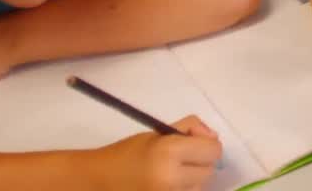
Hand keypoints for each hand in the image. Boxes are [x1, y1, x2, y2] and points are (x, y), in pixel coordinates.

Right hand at [89, 115, 222, 190]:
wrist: (98, 180)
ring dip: (191, 180)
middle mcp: (172, 178)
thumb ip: (189, 128)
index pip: (213, 151)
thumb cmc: (127, 153)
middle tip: (178, 159)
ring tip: (168, 174)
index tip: (193, 144)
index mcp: (169, 152)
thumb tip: (213, 137)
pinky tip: (165, 185)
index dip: (206, 145)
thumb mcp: (158, 133)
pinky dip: (182, 190)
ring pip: (199, 187)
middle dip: (199, 163)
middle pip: (208, 171)